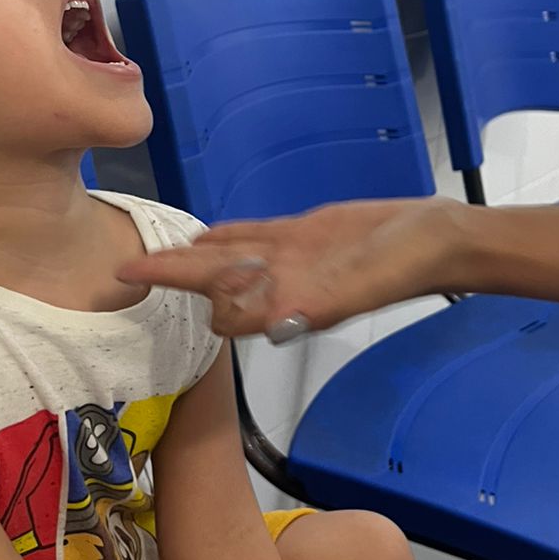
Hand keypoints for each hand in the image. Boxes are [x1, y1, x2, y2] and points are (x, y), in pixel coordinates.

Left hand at [117, 198, 462, 340]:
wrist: (436, 239)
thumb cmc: (403, 268)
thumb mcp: (358, 290)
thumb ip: (315, 307)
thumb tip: (269, 325)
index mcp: (287, 303)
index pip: (221, 308)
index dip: (180, 297)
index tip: (136, 284)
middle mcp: (281, 285)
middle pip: (209, 279)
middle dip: (167, 275)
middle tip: (122, 270)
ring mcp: (289, 261)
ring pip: (226, 258)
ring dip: (190, 258)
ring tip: (153, 256)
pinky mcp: (303, 235)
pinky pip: (253, 237)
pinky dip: (225, 237)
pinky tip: (206, 236)